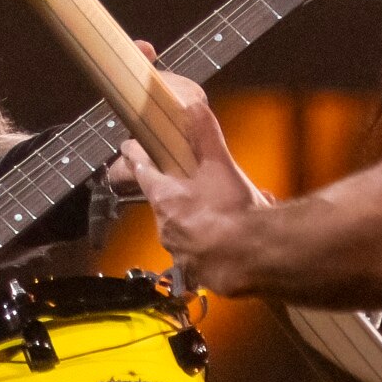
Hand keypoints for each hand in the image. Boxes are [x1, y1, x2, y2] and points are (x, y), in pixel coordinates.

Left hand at [119, 71, 266, 296]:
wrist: (253, 257)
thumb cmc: (232, 212)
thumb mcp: (220, 166)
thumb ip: (206, 137)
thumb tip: (194, 107)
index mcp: (165, 198)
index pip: (141, 172)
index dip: (136, 158)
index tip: (129, 149)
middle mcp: (165, 227)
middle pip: (163, 204)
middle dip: (178, 194)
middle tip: (197, 186)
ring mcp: (178, 253)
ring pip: (182, 232)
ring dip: (197, 223)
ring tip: (223, 216)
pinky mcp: (196, 273)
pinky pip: (197, 257)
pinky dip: (209, 249)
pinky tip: (229, 243)